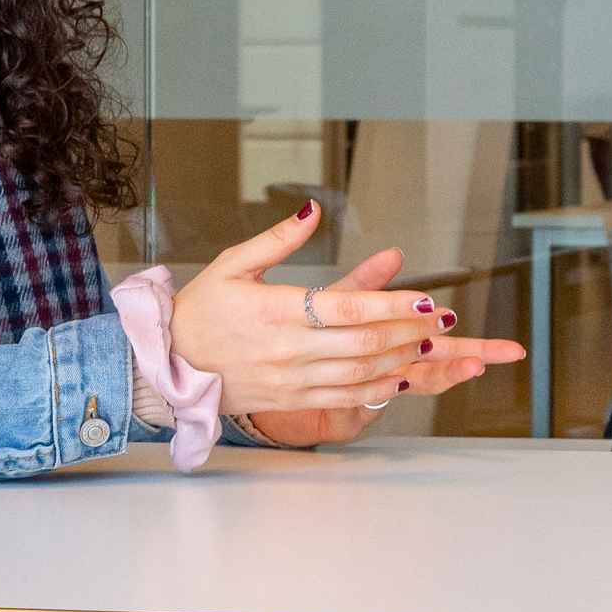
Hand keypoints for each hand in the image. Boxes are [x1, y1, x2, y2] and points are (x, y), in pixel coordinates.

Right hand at [167, 206, 525, 434]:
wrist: (168, 366)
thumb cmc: (201, 311)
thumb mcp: (233, 264)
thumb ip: (278, 239)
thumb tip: (314, 211)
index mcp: (273, 311)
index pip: (345, 308)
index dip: (390, 306)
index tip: (424, 299)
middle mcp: (287, 349)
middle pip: (363, 344)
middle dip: (410, 333)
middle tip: (443, 320)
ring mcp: (292, 380)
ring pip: (360, 374)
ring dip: (403, 360)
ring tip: (435, 345)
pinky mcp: (293, 400)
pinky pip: (345, 398)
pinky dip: (379, 389)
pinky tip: (403, 376)